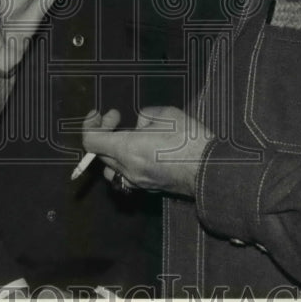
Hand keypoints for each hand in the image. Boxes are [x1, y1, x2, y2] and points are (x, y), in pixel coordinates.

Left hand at [81, 106, 213, 197]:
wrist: (210, 169)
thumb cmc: (189, 140)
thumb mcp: (166, 114)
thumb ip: (144, 116)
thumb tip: (139, 123)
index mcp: (127, 149)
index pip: (91, 141)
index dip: (90, 124)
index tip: (99, 114)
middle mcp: (127, 169)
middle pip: (99, 154)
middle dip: (104, 133)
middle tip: (118, 119)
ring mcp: (137, 182)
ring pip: (111, 168)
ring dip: (112, 151)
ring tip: (128, 137)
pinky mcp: (148, 188)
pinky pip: (126, 176)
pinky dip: (125, 162)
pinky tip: (142, 150)